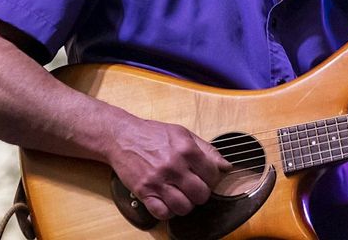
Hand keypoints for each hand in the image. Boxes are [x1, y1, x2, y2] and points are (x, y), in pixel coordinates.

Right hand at [108, 117, 231, 219]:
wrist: (122, 137)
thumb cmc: (153, 134)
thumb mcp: (182, 134)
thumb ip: (207, 150)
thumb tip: (226, 166)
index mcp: (186, 149)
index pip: (212, 175)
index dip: (212, 178)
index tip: (205, 177)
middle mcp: (173, 166)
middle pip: (200, 194)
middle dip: (201, 194)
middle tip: (194, 188)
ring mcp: (158, 180)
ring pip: (184, 207)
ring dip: (186, 205)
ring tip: (182, 196)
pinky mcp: (144, 191)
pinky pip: (162, 213)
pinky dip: (168, 212)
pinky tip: (168, 202)